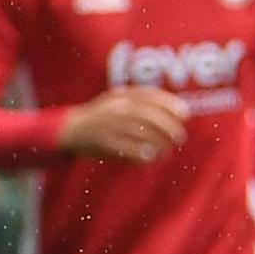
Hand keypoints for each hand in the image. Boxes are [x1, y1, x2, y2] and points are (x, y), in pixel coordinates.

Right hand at [57, 86, 188, 161]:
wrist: (70, 130)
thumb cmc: (101, 116)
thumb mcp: (118, 100)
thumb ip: (142, 101)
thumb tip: (179, 109)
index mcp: (119, 96)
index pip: (148, 96)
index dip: (169, 104)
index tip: (185, 113)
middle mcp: (114, 108)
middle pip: (147, 115)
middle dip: (167, 126)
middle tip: (179, 136)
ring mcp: (108, 125)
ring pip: (140, 133)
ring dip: (158, 142)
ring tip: (167, 150)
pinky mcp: (103, 142)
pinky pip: (128, 149)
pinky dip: (142, 154)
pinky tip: (150, 157)